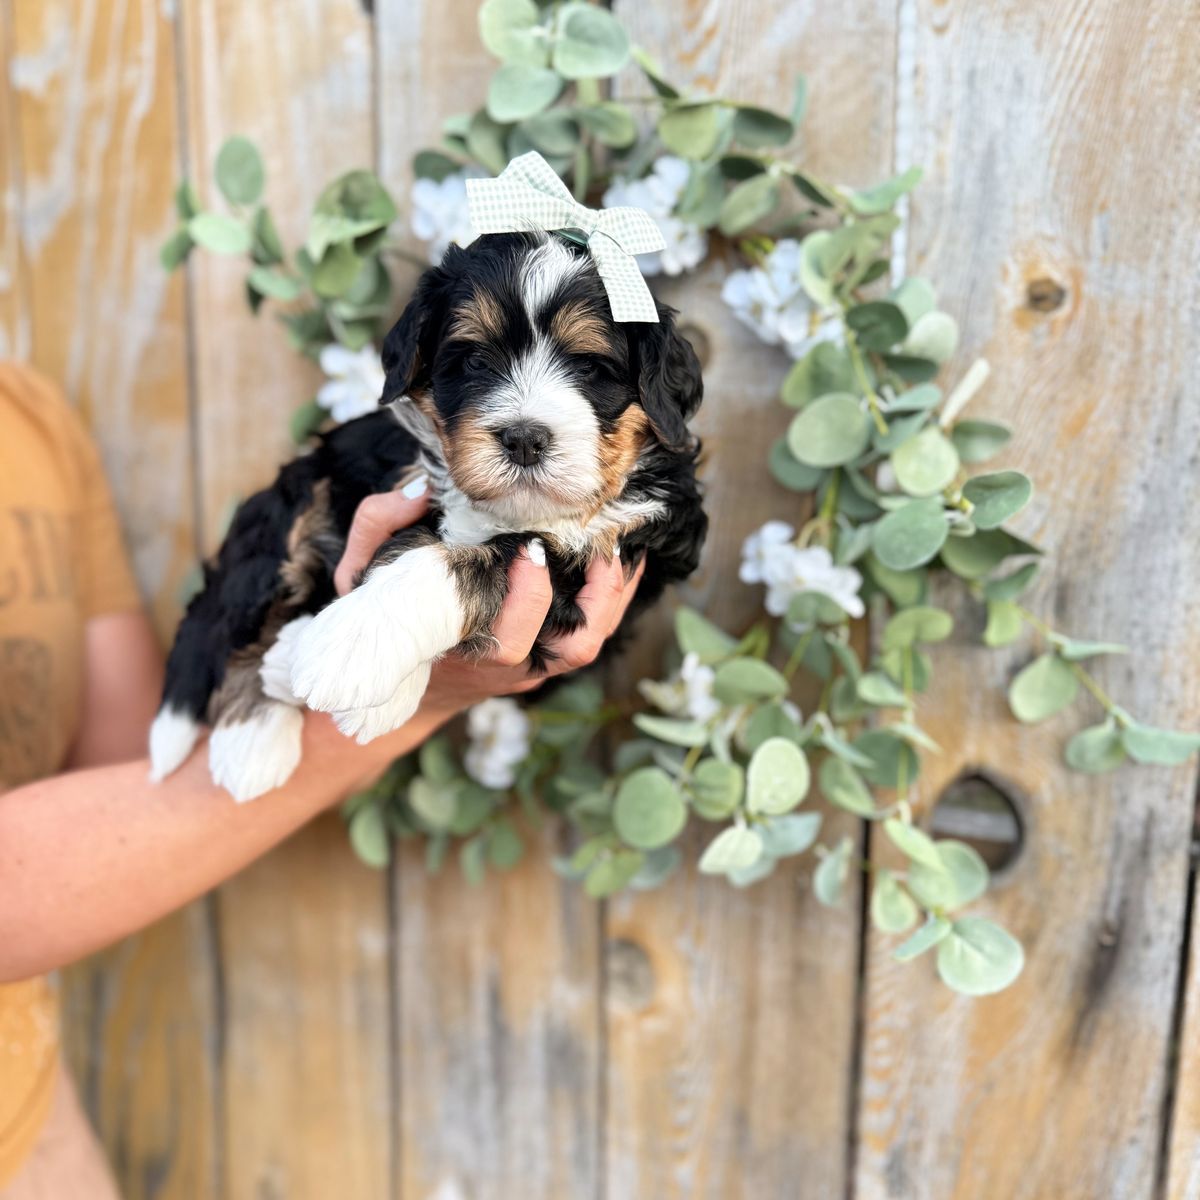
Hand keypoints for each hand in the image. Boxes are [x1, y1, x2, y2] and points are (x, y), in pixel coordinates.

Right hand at [334, 479, 643, 719]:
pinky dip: (611, 599)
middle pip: (572, 648)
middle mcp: (504, 665)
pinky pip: (591, 635)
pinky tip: (623, 561)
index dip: (529, 600)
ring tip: (622, 546)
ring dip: (613, 596)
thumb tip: (421, 488)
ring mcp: (530, 667)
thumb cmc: (383, 616)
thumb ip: (380, 524)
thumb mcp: (361, 573)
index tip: (532, 552)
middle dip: (595, 598)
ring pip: (590, 644)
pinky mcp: (544, 659)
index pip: (509, 639)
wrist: (394, 678)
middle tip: (602, 545)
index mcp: (462, 647)